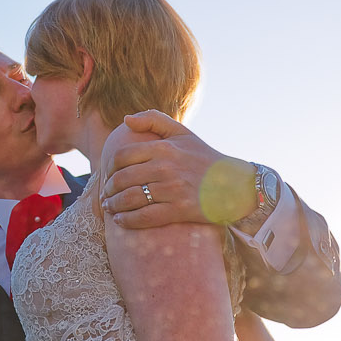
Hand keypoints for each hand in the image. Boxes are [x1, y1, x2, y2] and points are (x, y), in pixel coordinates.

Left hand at [102, 111, 258, 228]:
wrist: (235, 185)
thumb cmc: (204, 158)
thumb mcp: (182, 132)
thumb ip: (153, 120)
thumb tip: (126, 119)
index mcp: (163, 147)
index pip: (122, 156)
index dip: (110, 167)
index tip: (109, 174)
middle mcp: (165, 168)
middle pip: (122, 179)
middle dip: (109, 189)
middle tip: (106, 194)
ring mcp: (172, 190)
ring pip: (130, 199)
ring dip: (114, 205)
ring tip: (110, 207)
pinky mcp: (178, 210)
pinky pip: (144, 217)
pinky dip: (127, 220)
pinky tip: (121, 220)